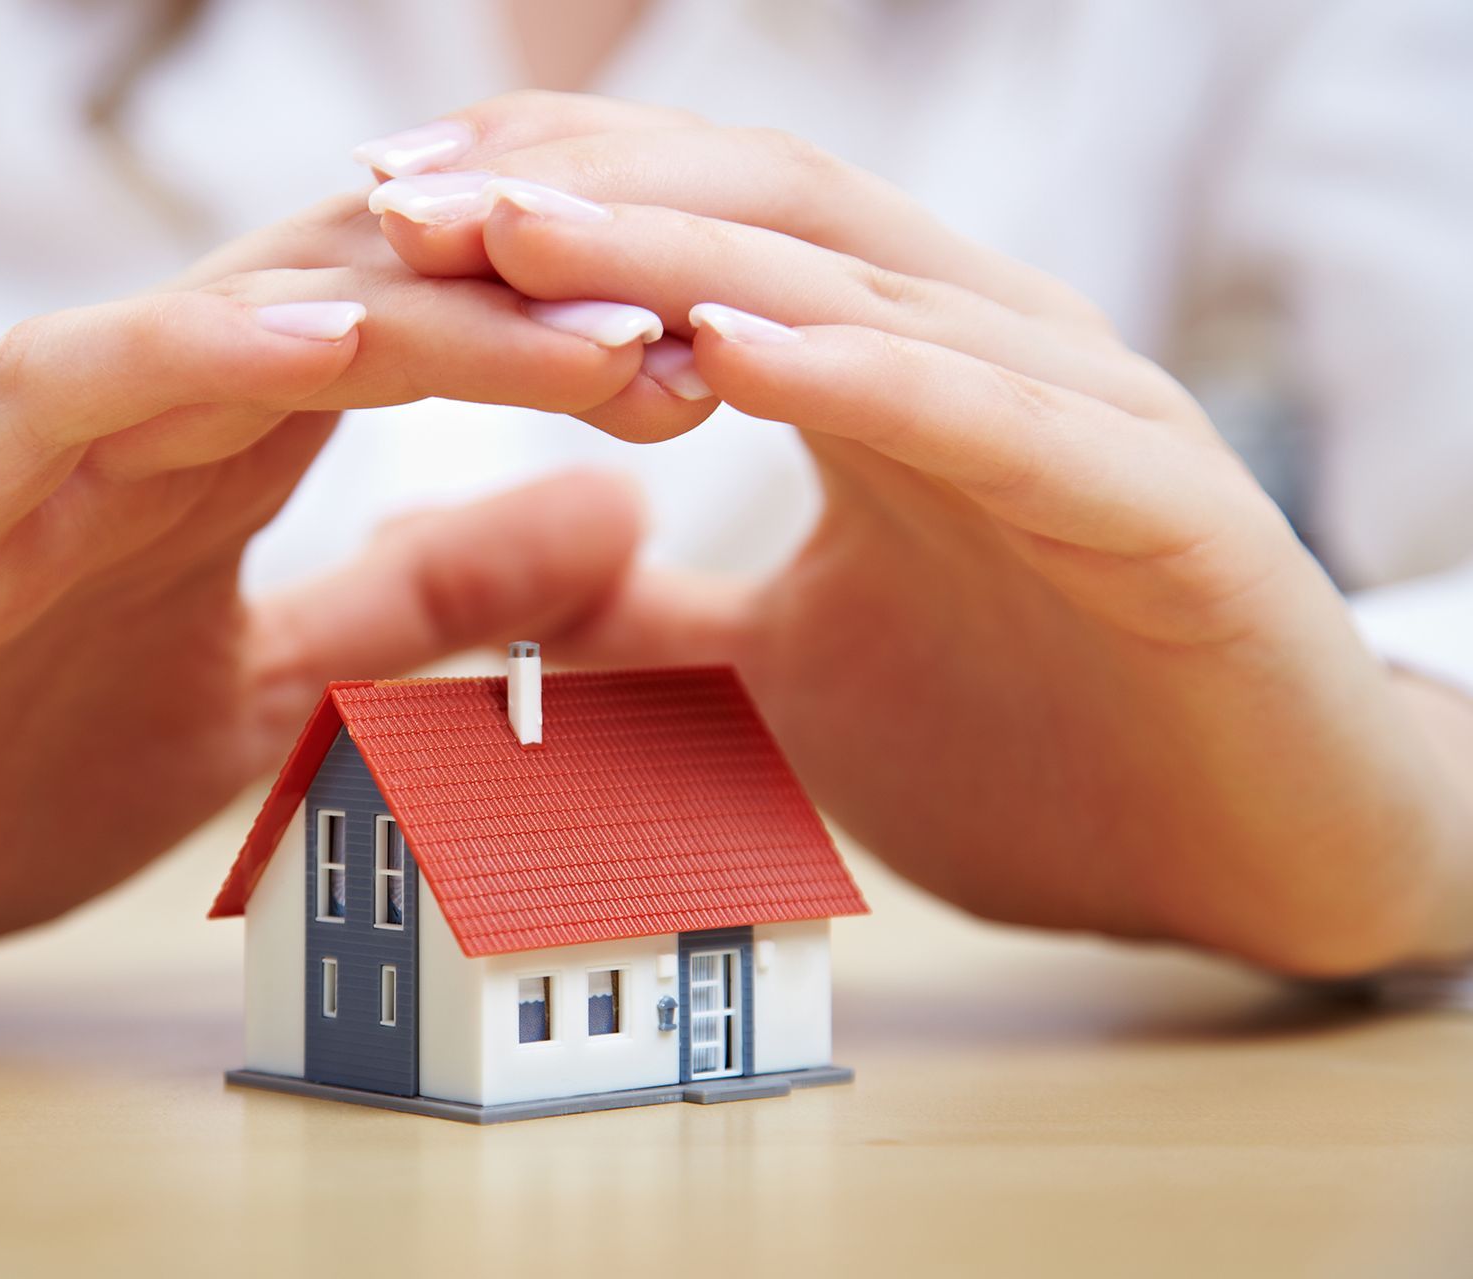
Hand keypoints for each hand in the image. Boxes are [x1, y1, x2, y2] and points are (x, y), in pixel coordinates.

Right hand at [0, 189, 707, 989]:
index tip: (722, 370)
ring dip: (424, 307)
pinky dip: (198, 348)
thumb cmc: (7, 760)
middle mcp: (156, 409)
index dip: (576, 346)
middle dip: (541, 304)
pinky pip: (79, 381)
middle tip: (710, 318)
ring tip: (582, 309)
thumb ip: (423, 600)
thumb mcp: (277, 686)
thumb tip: (616, 520)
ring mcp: (51, 440)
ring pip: (253, 314)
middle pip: (374, 301)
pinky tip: (329, 340)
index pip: (430, 348)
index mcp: (235, 446)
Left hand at [370, 95, 1472, 973]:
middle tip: (400, 192)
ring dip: (678, 258)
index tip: (383, 208)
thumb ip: (647, 622)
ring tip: (514, 234)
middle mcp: (980, 350)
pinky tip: (731, 349)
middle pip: (760, 214)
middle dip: (576, 196)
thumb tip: (498, 590)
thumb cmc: (1028, 744)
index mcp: (892, 372)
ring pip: (860, 291)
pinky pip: (991, 418)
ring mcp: (1075, 413)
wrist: (1248, 856)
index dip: (550, 200)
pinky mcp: (1160, 506)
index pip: (706, 233)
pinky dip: (860, 376)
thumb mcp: (778, 677)